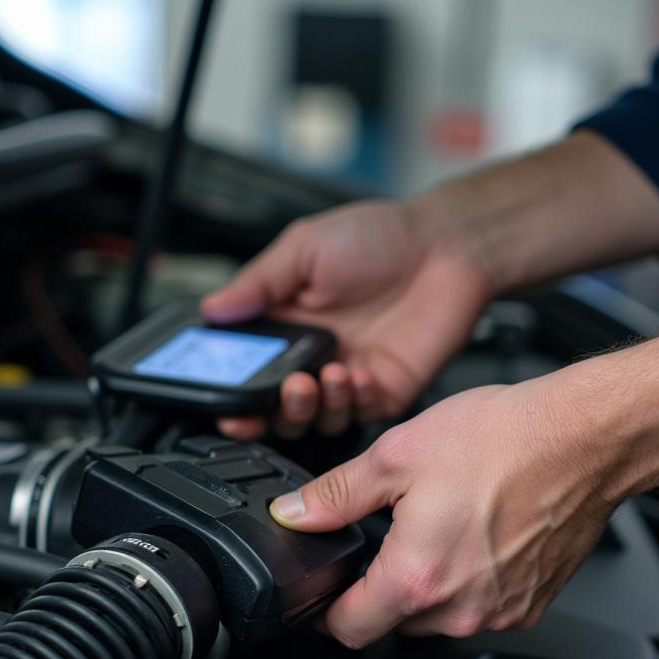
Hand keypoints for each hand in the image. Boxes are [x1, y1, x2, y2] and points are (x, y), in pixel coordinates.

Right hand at [201, 200, 491, 440]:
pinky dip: (355, 401)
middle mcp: (313, 357)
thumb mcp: (305, 248)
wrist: (446, 247)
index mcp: (286, 325)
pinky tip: (360, 374)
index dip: (232, 396)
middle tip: (287, 387)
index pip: (246, 373)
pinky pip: (359, 415)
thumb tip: (212, 309)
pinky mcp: (383, 391)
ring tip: (326, 374)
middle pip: (277, 408)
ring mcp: (348, 378)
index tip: (226, 406)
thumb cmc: (380, 238)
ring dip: (314, 407)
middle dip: (272, 411)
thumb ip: (258, 283)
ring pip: (317, 420)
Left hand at [268, 374, 616, 647]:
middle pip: (394, 622)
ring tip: (441, 526)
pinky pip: (481, 607)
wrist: (586, 437)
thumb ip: (336, 494)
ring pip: (439, 616)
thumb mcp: (398, 455)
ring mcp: (500, 612)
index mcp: (416, 579)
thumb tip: (295, 514)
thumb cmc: (505, 441)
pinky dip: (470, 582)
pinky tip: (477, 535)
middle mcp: (459, 610)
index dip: (326, 612)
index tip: (325, 593)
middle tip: (390, 535)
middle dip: (381, 587)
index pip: (349, 629)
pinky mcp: (531, 604)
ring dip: (428, 584)